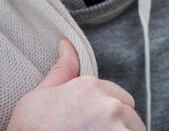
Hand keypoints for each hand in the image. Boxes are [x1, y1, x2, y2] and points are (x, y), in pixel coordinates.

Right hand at [7, 39, 144, 130]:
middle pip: (127, 115)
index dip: (104, 115)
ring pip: (131, 129)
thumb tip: (66, 45)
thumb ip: (61, 71)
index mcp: (91, 87)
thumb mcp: (37, 99)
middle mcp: (108, 104)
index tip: (89, 126)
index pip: (117, 99)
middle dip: (115, 126)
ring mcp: (116, 127)